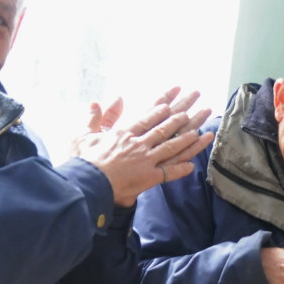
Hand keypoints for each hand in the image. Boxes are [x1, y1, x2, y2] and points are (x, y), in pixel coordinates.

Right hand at [73, 89, 212, 206]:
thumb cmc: (83, 161)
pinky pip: (168, 173)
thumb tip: (98, 101)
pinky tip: (192, 166)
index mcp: (123, 134)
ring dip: (186, 139)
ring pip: (170, 147)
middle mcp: (138, 145)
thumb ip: (94, 118)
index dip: (161, 108)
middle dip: (181, 116)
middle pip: (163, 128)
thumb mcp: (83, 135)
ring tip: (200, 131)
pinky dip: (180, 170)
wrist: (88, 184)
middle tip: (195, 106)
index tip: (172, 99)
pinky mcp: (148, 178)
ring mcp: (145, 161)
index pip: (146, 117)